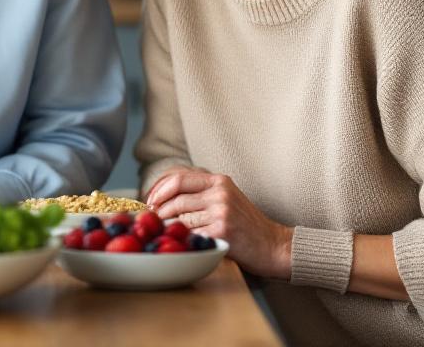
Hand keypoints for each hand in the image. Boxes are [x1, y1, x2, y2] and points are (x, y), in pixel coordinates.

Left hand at [146, 169, 292, 278]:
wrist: (273, 245)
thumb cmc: (246, 224)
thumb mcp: (226, 197)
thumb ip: (201, 191)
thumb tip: (163, 193)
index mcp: (219, 181)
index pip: (178, 178)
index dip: (159, 189)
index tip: (150, 200)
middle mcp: (220, 193)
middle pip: (176, 199)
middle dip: (159, 211)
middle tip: (152, 220)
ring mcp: (221, 212)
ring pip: (180, 218)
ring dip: (169, 227)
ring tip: (166, 232)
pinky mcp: (221, 231)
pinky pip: (191, 234)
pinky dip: (183, 239)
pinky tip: (184, 242)